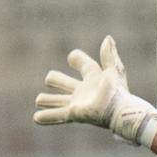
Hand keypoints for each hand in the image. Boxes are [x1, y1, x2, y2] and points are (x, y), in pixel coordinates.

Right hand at [33, 36, 156, 145]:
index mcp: (93, 78)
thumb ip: (109, 55)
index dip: (77, 59)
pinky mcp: (73, 114)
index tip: (72, 57)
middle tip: (50, 78)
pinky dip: (47, 117)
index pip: (83, 64)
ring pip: (57, 101)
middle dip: (56, 80)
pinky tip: (37, 118)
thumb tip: (107, 38)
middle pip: (64, 83)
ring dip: (48, 101)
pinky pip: (57, 115)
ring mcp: (77, 103)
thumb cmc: (118, 91)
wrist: (119, 112)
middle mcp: (83, 91)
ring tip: (39, 100)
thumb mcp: (114, 71)